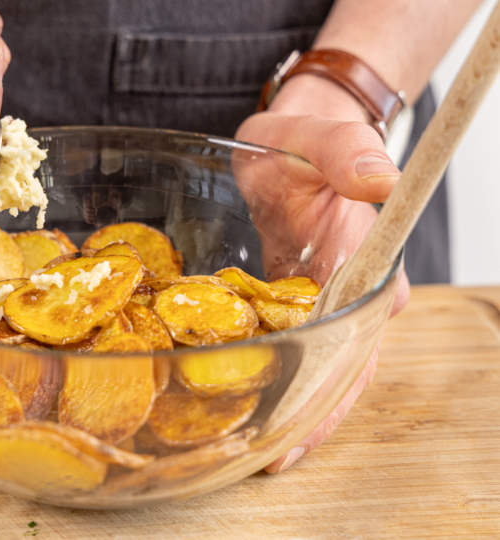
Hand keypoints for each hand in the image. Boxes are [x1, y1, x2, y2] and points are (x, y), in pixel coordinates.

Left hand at [233, 74, 410, 472]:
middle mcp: (350, 291)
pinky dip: (272, 373)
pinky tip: (242, 399)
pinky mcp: (293, 298)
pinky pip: (289, 344)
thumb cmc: (303, 140)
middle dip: (306, 420)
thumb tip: (378, 179)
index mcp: (364, 262)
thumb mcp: (317, 137)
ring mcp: (321, 299)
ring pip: (314, 365)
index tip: (301, 437)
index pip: (358, 343)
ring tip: (247, 449)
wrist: (291, 141)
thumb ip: (345, 150)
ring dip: (288, 406)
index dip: (333, 395)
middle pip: (337, 371)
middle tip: (264, 462)